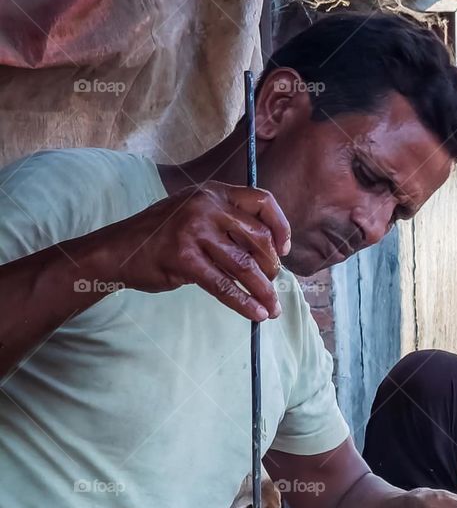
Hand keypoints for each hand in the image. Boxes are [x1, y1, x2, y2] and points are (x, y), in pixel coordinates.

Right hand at [95, 183, 290, 321]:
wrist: (119, 250)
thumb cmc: (163, 237)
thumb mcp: (196, 215)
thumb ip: (228, 226)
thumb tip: (269, 254)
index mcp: (213, 193)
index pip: (262, 201)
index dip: (280, 227)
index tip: (284, 250)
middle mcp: (206, 206)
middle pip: (259, 239)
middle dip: (273, 268)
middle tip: (273, 286)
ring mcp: (194, 231)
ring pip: (244, 266)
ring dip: (264, 292)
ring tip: (272, 310)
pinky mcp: (184, 259)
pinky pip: (224, 286)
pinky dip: (244, 303)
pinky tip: (256, 314)